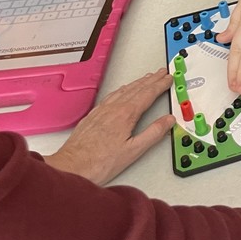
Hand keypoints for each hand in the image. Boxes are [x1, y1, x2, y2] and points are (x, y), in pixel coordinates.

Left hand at [44, 68, 174, 184]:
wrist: (72, 167)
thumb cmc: (99, 162)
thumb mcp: (133, 151)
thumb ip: (153, 134)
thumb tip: (168, 121)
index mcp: (126, 114)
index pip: (148, 94)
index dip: (160, 85)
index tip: (168, 78)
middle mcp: (113, 108)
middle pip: (137, 88)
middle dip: (151, 79)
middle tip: (162, 72)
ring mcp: (102, 110)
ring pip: (124, 90)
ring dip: (138, 82)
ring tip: (147, 78)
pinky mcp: (93, 115)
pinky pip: (112, 95)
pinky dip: (123, 89)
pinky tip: (123, 90)